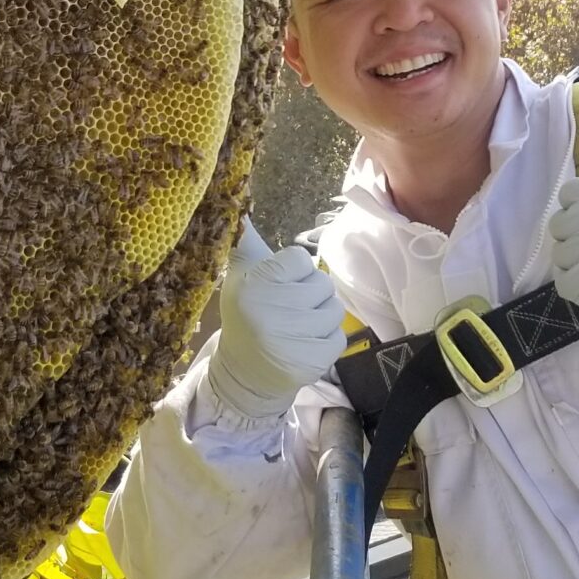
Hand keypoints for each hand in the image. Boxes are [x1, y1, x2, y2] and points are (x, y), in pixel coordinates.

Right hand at [207, 228, 348, 419]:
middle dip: (310, 295)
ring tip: (297, 328)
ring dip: (321, 318)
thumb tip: (239, 206)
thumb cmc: (247, 316)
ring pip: (334, 310)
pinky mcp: (311, 362)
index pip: (301, 259)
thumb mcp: (240, 277)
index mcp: (254, 285)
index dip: (293, 273)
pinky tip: (303, 345)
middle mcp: (272, 311)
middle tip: (288, 310)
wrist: (245, 372)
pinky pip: (339, 337)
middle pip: (322, 283)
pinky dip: (326, 341)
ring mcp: (293, 339)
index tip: (277, 288)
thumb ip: (246, 242)